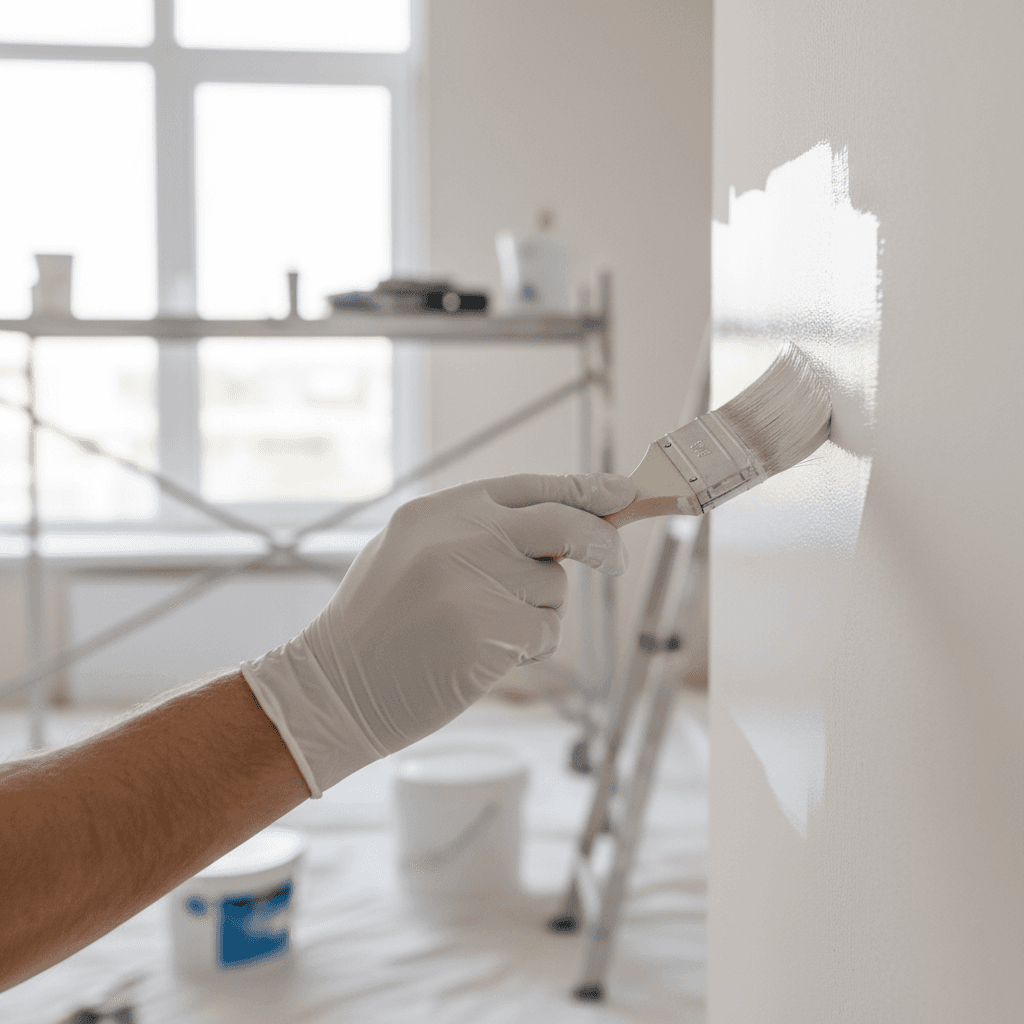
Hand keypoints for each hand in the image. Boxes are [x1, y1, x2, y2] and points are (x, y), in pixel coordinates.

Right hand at [241, 473, 635, 795]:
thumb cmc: (377, 625)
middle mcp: (460, 537)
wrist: (331, 689)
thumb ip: (475, 533)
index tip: (621, 494)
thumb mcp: (411, 552)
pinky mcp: (488, 632)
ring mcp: (475, 583)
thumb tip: (560, 527)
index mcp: (439, 510)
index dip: (583, 490)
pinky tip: (482, 656)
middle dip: (600, 540)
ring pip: (553, 588)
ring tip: (480, 630)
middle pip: (563, 523)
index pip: (530, 487)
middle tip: (615, 560)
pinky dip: (527, 647)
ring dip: (536, 612)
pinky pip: (544, 632)